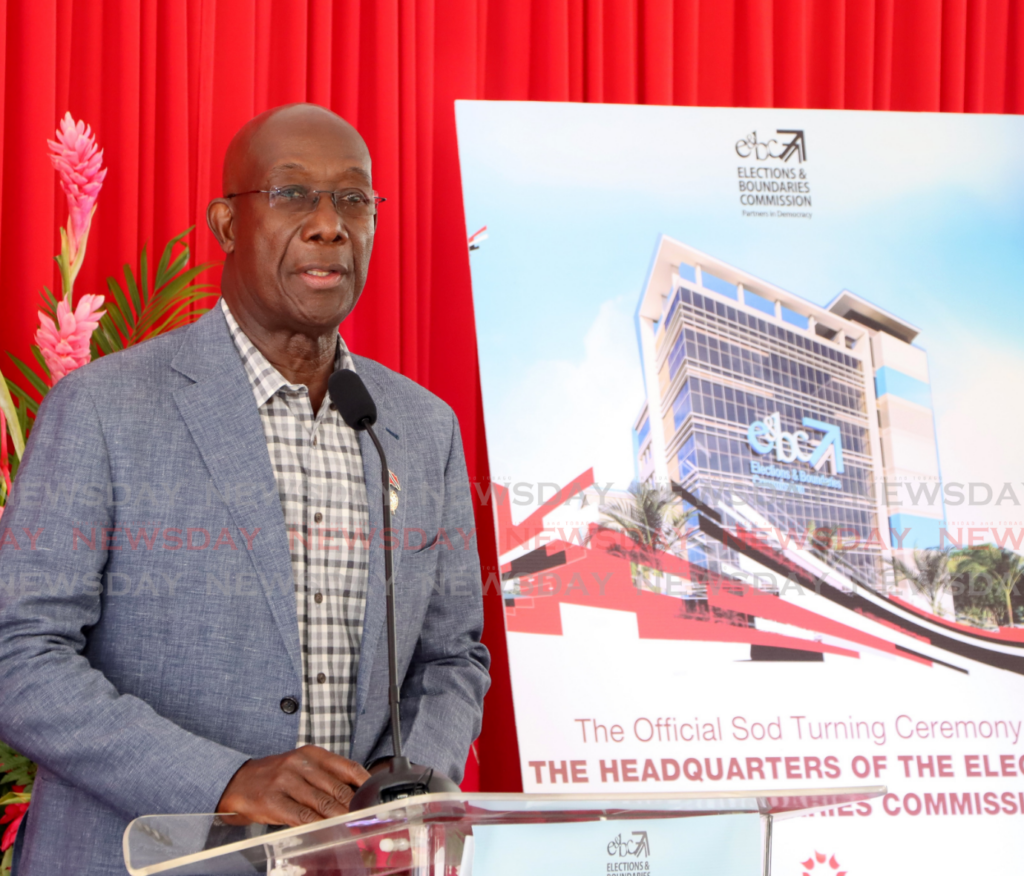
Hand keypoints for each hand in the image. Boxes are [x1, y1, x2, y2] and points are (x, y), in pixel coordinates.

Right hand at [216, 745, 370, 825]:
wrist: (237, 781)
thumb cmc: (276, 776)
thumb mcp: (302, 766)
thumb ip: (326, 776)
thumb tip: (357, 794)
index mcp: (311, 754)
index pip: (347, 767)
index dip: (365, 785)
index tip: (376, 799)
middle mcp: (300, 764)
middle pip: (337, 788)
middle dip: (355, 807)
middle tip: (369, 819)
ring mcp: (286, 781)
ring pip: (322, 803)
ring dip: (341, 819)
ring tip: (354, 828)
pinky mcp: (273, 801)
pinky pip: (301, 816)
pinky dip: (318, 826)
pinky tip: (328, 832)